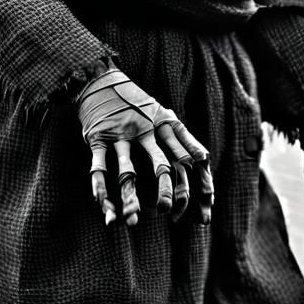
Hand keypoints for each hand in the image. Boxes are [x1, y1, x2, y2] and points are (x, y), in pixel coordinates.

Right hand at [76, 66, 212, 226]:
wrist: (102, 81)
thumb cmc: (139, 106)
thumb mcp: (165, 116)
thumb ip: (184, 139)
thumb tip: (205, 160)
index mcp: (167, 124)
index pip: (188, 156)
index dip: (198, 183)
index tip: (204, 210)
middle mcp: (147, 128)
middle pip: (162, 162)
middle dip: (168, 190)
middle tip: (170, 213)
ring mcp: (121, 133)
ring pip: (127, 169)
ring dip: (130, 197)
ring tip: (133, 222)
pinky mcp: (98, 138)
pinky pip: (99, 167)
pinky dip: (101, 190)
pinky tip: (106, 210)